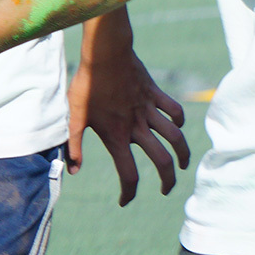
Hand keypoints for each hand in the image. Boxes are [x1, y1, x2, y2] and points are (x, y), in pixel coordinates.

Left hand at [69, 15, 189, 205]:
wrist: (104, 54)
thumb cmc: (86, 85)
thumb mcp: (74, 116)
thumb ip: (73, 145)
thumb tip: (72, 171)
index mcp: (117, 136)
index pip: (129, 174)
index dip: (128, 192)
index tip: (124, 201)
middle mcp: (138, 127)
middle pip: (162, 162)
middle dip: (167, 181)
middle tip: (166, 190)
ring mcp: (149, 110)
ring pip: (176, 138)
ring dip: (183, 154)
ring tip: (183, 165)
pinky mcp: (155, 94)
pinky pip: (174, 111)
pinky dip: (179, 121)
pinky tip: (176, 126)